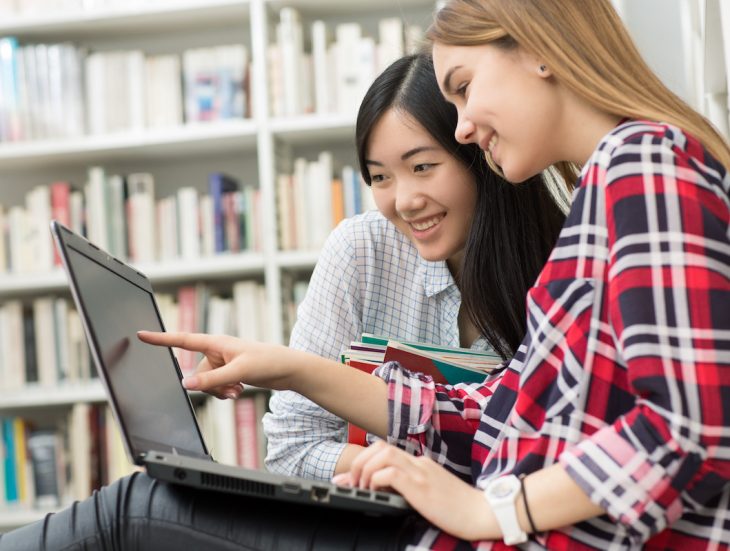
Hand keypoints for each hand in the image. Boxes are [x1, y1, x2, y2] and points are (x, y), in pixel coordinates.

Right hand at [137, 331, 303, 397]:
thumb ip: (212, 380)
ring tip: (238, 388)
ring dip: (220, 390)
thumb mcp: (238, 372)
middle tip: (232, 385)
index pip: (183, 340)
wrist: (288, 370)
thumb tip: (186, 385)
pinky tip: (239, 391)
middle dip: (210, 385)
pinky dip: (225, 392)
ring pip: (206, 383)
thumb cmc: (268, 362)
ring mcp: (223, 363)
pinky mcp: (230, 373)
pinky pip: (216, 387)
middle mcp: (217, 352)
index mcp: (216, 343)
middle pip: (197, 373)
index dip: (162, 339)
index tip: (142, 334)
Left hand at [332, 440, 496, 540]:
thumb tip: (382, 490)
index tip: (350, 478)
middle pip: (380, 446)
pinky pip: (392, 473)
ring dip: (365, 468)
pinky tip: (376, 492)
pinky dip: (377, 479)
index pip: (385, 450)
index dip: (364, 460)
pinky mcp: (421, 486)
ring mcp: (421, 472)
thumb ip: (409, 488)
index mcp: (420, 464)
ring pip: (383, 454)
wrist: (483, 513)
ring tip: (361, 487)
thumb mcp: (430, 494)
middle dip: (359, 461)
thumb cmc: (458, 508)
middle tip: (352, 483)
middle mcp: (419, 463)